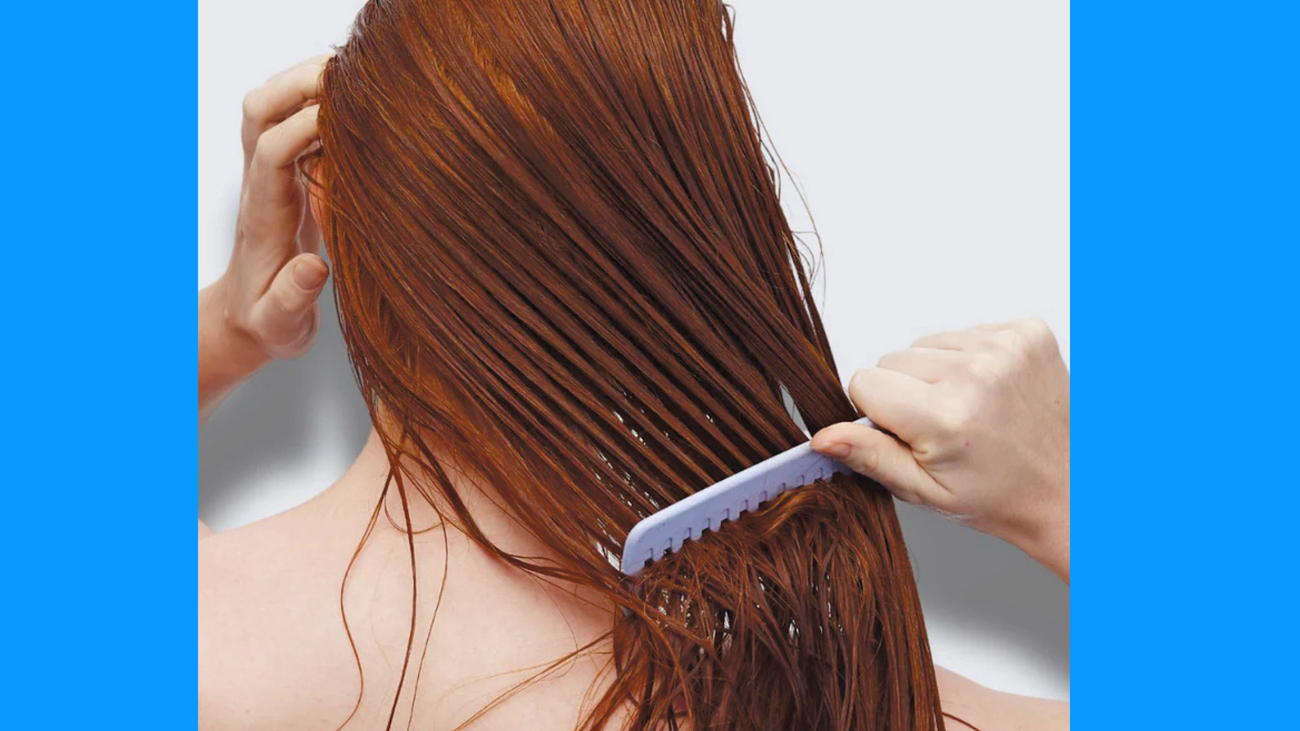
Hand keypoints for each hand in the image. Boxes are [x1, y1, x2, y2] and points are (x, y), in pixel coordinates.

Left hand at [210, 54, 331, 368]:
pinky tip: (351, 105)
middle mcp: (261, 185)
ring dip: (304, 82)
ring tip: (356, 80)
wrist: (246, 319)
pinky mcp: (284, 173)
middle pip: (258, 111)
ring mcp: (269, 175)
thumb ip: (292, 300)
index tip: (348, 118)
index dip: (305, 127)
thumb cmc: (268, 323)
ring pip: (268, 105)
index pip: (272, 153)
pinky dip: (315, 99)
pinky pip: (287, 118)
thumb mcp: (280, 327)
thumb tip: (313, 268)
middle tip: (353, 79)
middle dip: (298, 84)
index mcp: (264, 218)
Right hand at [811, 319, 1069, 580]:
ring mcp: (1005, 348)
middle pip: (893, 358)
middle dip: (906, 391)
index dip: (878, 412)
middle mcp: (975, 373)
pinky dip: (971, 360)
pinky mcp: (1026, 332)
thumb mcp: (923, 491)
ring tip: (969, 409)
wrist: (1067, 488)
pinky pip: (965, 332)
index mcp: (944, 415)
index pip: (864, 381)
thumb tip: (822, 436)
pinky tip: (991, 392)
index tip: (908, 434)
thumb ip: (869, 456)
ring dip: (939, 373)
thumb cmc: (999, 494)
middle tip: (943, 427)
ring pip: (927, 343)